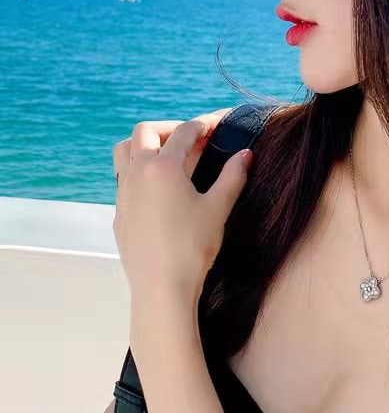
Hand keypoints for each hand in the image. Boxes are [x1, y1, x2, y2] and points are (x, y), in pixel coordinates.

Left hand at [112, 107, 252, 305]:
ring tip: (169, 155)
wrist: (161, 288)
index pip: (184, 133)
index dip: (203, 124)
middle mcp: (137, 174)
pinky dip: (139, 169)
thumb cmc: (192, 247)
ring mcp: (123, 193)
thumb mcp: (218, 207)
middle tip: (192, 138)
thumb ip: (233, 175)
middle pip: (145, 132)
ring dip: (145, 144)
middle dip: (170, 128)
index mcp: (163, 168)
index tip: (219, 124)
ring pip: (124, 151)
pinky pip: (123, 178)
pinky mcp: (119, 213)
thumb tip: (246, 154)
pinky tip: (159, 187)